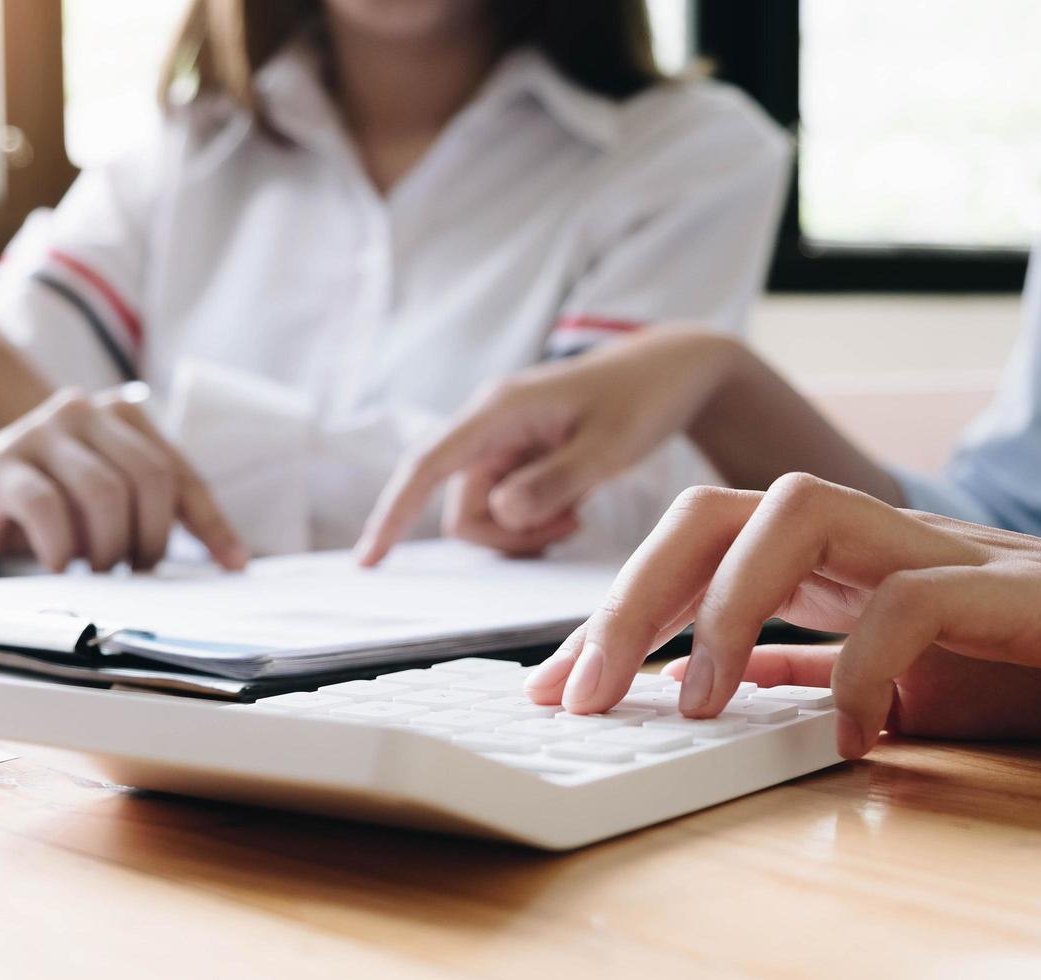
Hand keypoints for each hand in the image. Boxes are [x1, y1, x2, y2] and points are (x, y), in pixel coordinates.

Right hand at [0, 388, 246, 571]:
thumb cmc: (48, 503)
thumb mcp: (106, 500)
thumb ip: (152, 510)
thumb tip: (226, 559)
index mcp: (120, 415)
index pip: (179, 473)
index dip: (210, 523)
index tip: (233, 566)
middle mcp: (84, 411)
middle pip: (149, 478)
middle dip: (151, 537)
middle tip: (134, 570)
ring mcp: (40, 432)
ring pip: (104, 493)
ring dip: (108, 546)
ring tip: (95, 568)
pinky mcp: (2, 464)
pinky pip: (48, 509)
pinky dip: (62, 548)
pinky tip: (59, 565)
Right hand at [356, 330, 740, 565]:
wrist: (672, 371)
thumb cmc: (644, 399)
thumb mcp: (609, 446)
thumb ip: (555, 482)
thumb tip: (500, 513)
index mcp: (498, 412)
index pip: (426, 466)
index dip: (393, 514)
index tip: (368, 561)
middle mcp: (487, 426)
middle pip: (462, 508)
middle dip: (508, 535)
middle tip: (570, 527)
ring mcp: (500, 443)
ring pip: (483, 514)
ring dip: (525, 531)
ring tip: (577, 513)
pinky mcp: (516, 457)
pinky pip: (504, 508)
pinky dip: (533, 522)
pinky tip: (572, 506)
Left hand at [525, 474, 1040, 757]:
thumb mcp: (894, 680)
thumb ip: (811, 672)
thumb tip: (720, 689)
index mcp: (830, 560)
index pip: (692, 553)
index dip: (610, 615)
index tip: (549, 690)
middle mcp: (867, 537)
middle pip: (711, 514)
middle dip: (626, 602)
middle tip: (576, 697)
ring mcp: (935, 547)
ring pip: (793, 514)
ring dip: (724, 606)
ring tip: (694, 701)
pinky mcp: (1011, 585)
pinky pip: (912, 598)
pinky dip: (865, 663)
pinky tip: (853, 732)